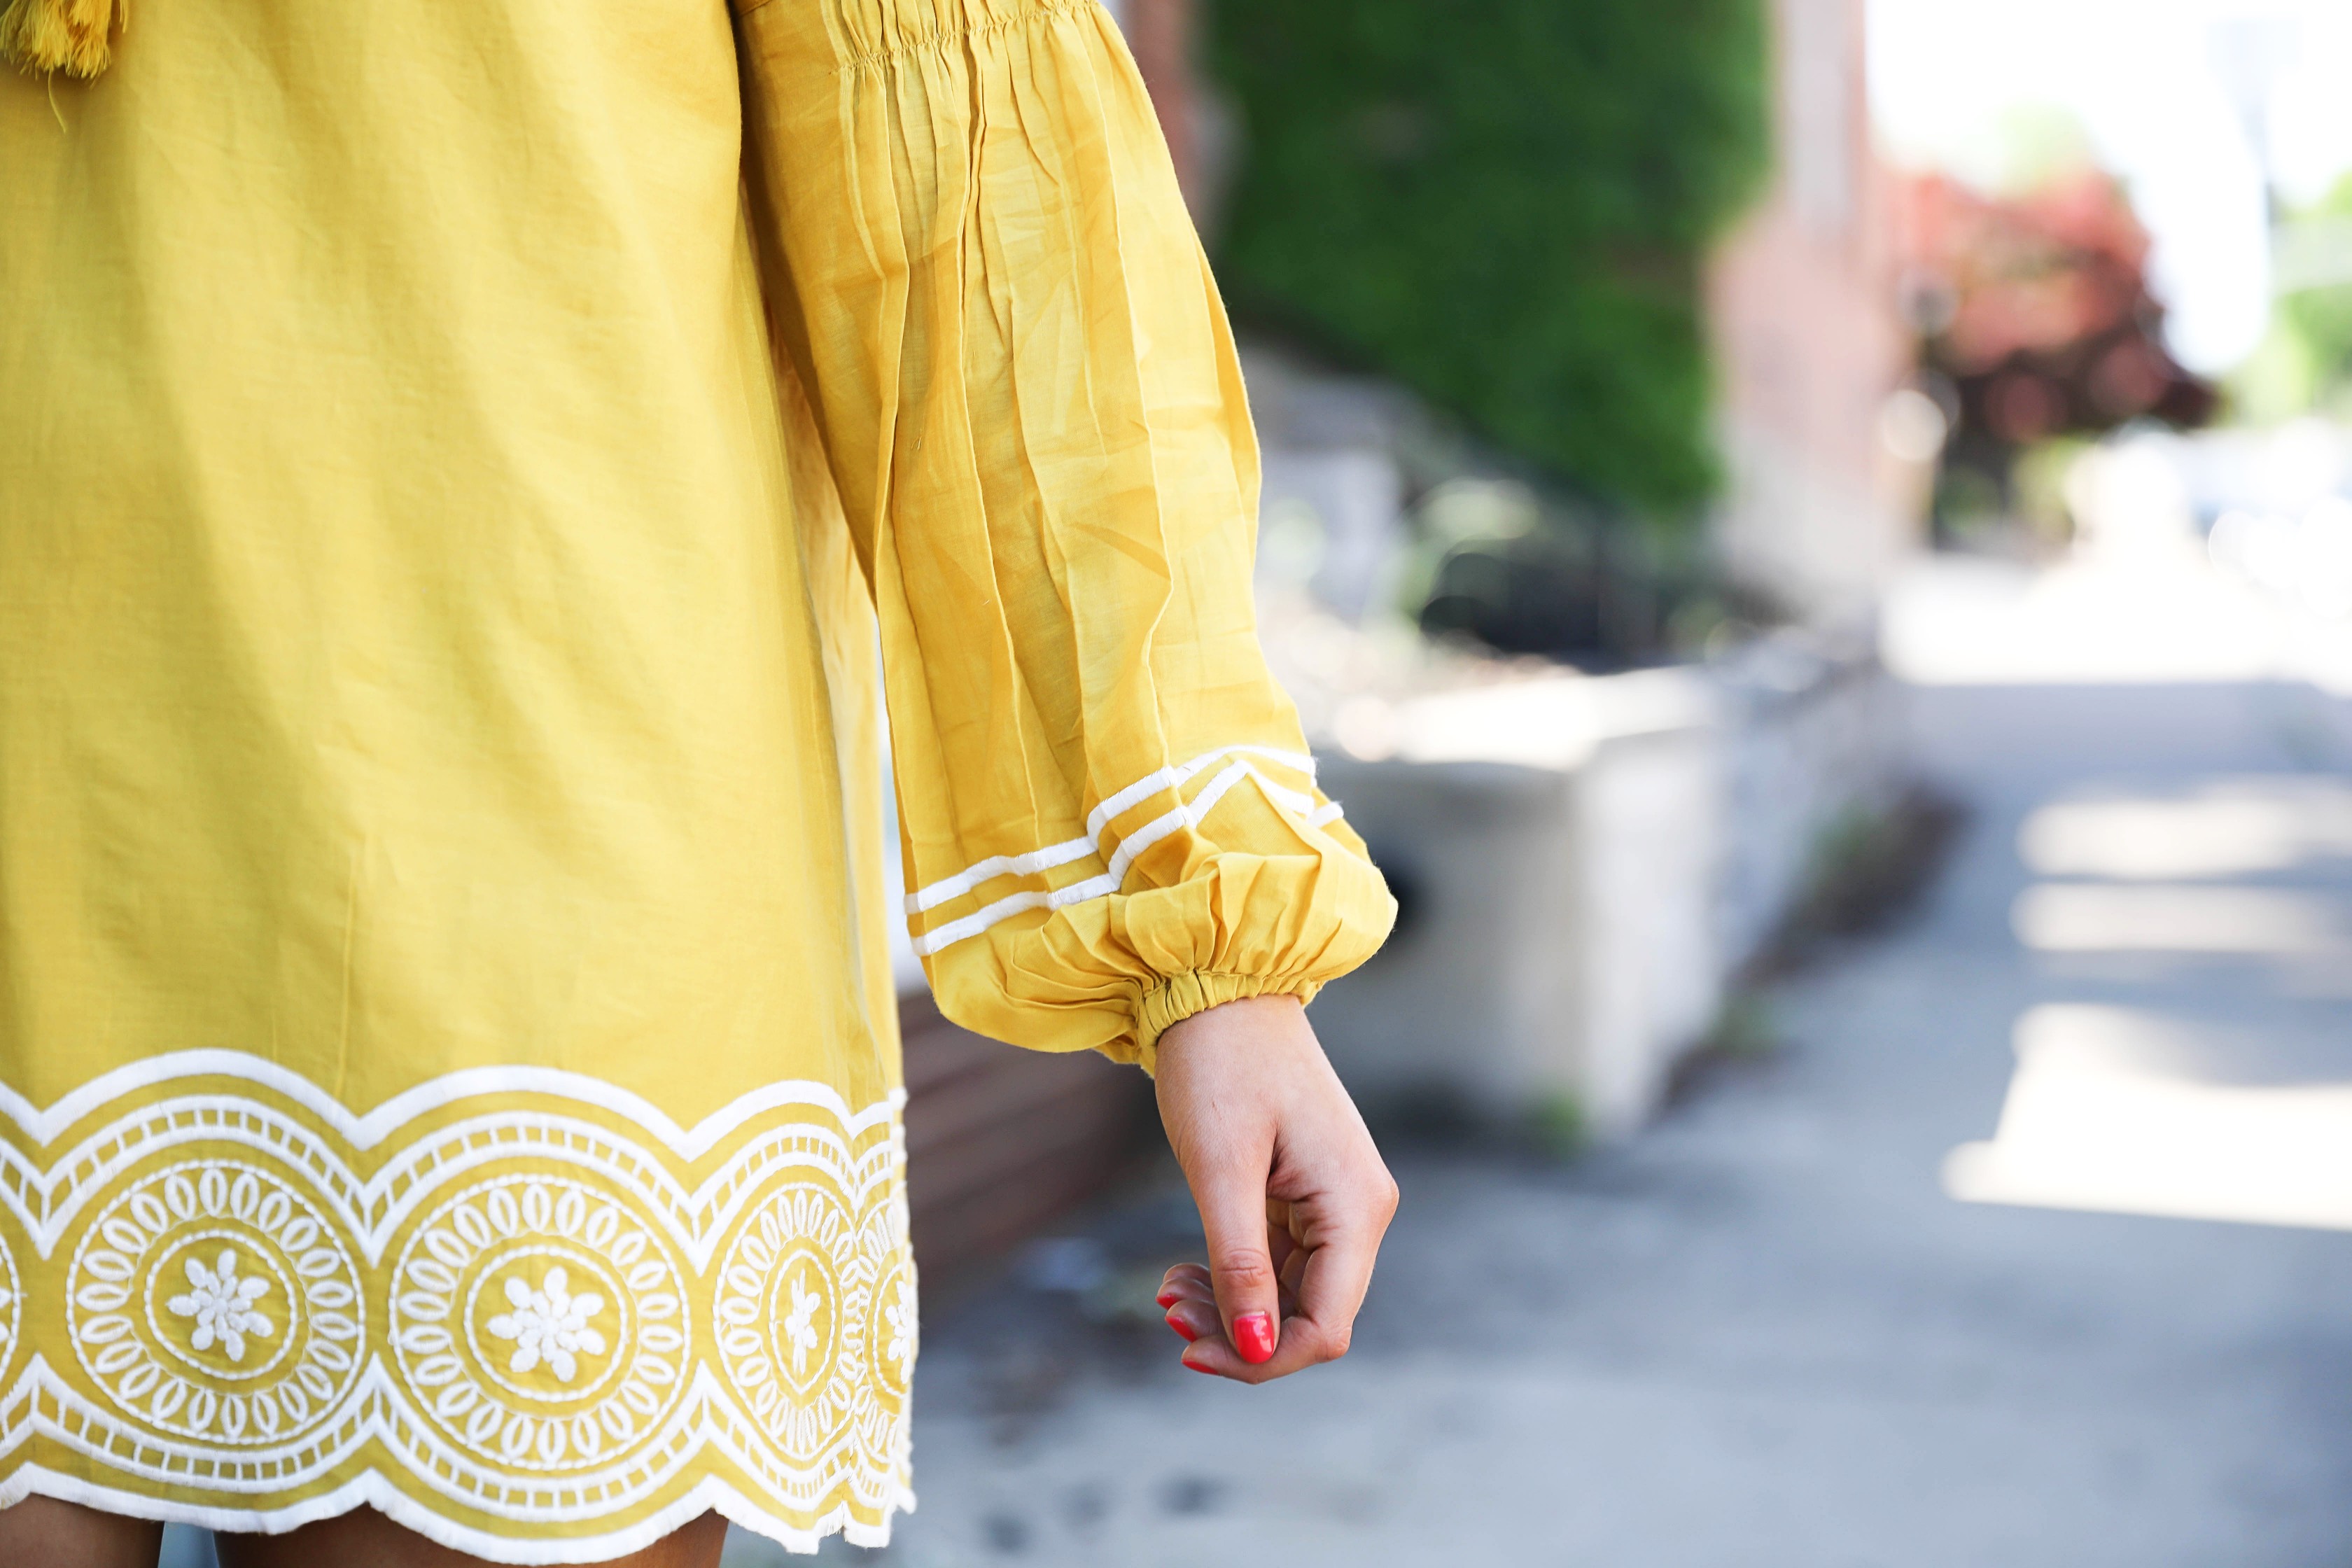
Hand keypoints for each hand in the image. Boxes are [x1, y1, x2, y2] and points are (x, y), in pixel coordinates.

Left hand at [1150, 994, 1397, 1382]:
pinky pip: (1280, 1262)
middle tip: (1164, 1309)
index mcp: (1355, 1206)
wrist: (1219, 986)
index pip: (1327, 1326)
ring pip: (1291, 1295)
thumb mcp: (1221, 1170)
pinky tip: (1185, 1270)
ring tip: (1166, 1289)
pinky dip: (1234, 1276)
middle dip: (1237, 1331)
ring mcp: (1336, 1201)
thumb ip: (1242, 1264)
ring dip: (1230, 1306)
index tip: (1188, 1348)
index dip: (1262, 1356)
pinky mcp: (1308, 1191)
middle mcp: (1360, 1210)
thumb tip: (1256, 1350)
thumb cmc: (1219, 1065)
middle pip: (1310, 1316)